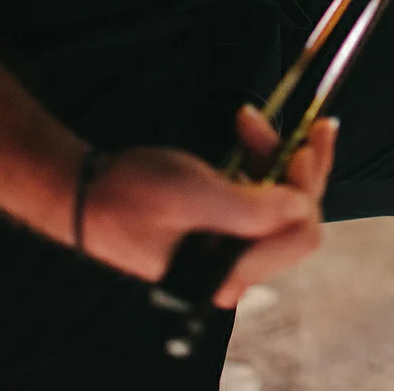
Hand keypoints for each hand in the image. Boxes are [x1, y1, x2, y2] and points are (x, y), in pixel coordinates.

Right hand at [80, 107, 337, 307]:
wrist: (84, 192)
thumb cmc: (129, 194)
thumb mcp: (192, 195)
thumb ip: (250, 209)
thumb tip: (302, 206)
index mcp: (230, 273)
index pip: (300, 236)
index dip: (308, 189)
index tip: (304, 148)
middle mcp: (236, 268)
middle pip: (296, 217)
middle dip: (298, 166)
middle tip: (305, 125)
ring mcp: (231, 249)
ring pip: (280, 200)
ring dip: (275, 155)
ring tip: (251, 121)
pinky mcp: (223, 228)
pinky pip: (259, 194)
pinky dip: (259, 160)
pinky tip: (247, 131)